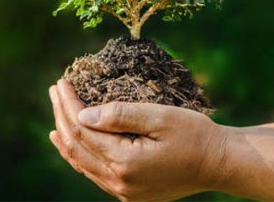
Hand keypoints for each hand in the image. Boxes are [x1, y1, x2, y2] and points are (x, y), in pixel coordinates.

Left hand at [49, 79, 227, 201]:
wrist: (219, 163)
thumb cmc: (194, 134)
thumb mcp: (160, 117)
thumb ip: (120, 115)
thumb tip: (82, 114)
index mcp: (125, 162)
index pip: (83, 130)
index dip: (68, 104)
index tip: (61, 82)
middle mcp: (120, 182)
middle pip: (77, 148)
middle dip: (62, 117)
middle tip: (55, 91)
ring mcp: (124, 191)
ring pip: (83, 164)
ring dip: (67, 139)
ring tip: (56, 120)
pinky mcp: (131, 193)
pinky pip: (96, 174)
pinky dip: (82, 157)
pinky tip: (76, 146)